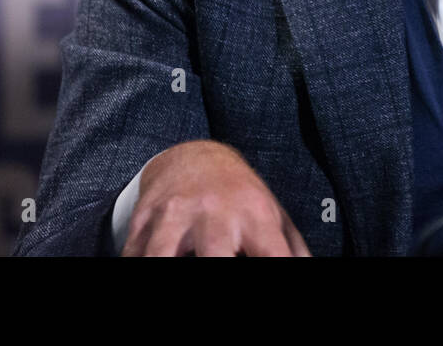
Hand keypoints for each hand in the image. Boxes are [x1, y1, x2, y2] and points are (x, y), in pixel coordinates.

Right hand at [121, 140, 311, 256]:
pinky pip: (133, 254)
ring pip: (161, 255)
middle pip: (214, 255)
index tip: (273, 285)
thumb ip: (292, 251)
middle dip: (214, 267)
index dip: (273, 270)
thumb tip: (308, 268)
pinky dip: (137, 262)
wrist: (194, 157)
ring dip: (163, 265)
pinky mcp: (144, 218)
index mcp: (254, 215)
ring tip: (176, 267)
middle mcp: (215, 213)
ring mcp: (175, 214)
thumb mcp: (273, 215)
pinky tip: (151, 263)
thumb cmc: (241, 196)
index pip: (272, 255)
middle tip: (218, 269)